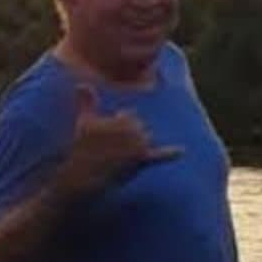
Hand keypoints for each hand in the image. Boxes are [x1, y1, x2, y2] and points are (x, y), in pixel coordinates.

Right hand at [56, 83, 181, 199]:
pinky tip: (181, 151)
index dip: (118, 127)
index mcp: (119, 117)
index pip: (129, 116)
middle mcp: (130, 127)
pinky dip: (171, 153)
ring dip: (138, 147)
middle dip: (129, 137)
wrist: (82, 177)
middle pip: (140, 127)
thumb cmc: (80, 149)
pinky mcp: (140, 160)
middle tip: (111, 150)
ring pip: (147, 139)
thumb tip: (82, 84)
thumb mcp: (82, 122)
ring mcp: (136, 144)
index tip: (105, 139)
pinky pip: (159, 155)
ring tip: (119, 157)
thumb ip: (86, 102)